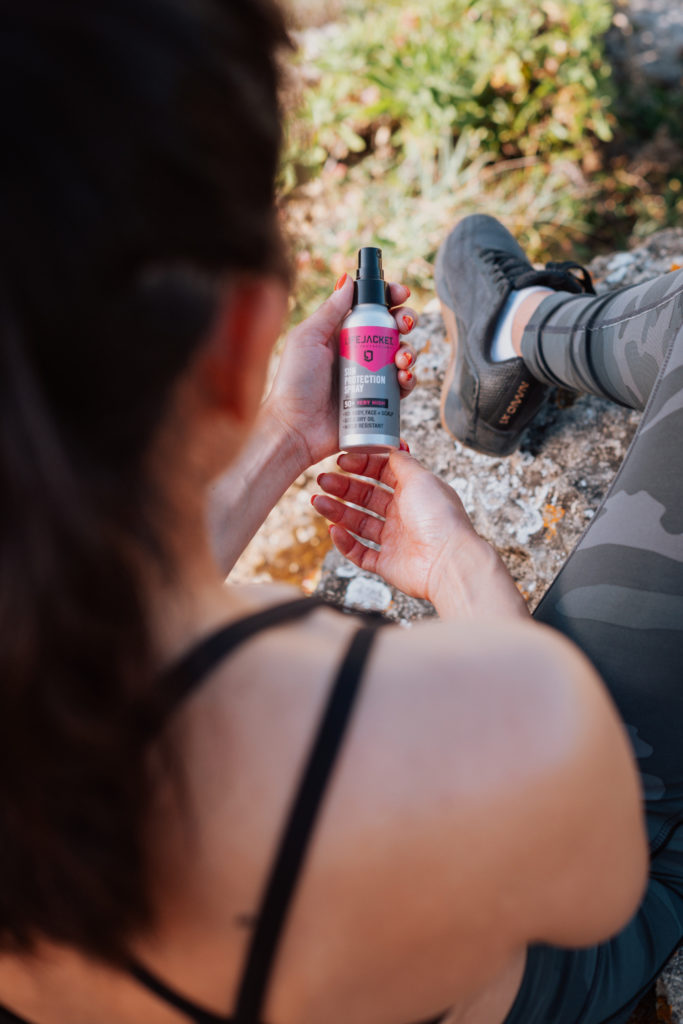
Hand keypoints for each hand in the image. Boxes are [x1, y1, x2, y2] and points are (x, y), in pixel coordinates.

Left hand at [266, 275, 417, 471]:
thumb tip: (348, 279)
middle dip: (406, 321)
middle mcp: (357, 353)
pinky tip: (405, 377)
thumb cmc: (294, 384)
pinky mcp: (376, 402)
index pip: (370, 308)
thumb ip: (329, 311)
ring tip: (402, 358)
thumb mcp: (307, 339)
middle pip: (391, 329)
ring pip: (401, 356)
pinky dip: (409, 380)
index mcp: (339, 333)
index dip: (390, 297)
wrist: (295, 429)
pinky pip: (401, 388)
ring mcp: (368, 377)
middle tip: (404, 325)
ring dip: (410, 351)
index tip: (401, 293)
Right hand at [312, 451, 528, 619]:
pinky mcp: (387, 564)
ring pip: (358, 523)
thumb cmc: (440, 518)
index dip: (362, 466)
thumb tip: (392, 447)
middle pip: (366, 498)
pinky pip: (359, 552)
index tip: (342, 461)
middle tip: (323, 480)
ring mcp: (395, 540)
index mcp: (414, 492)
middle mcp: (404, 515)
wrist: (448, 561)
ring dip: (337, 511)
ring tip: (318, 502)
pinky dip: (345, 542)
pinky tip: (333, 530)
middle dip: (344, 488)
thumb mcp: (420, 478)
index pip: (382, 474)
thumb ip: (402, 462)